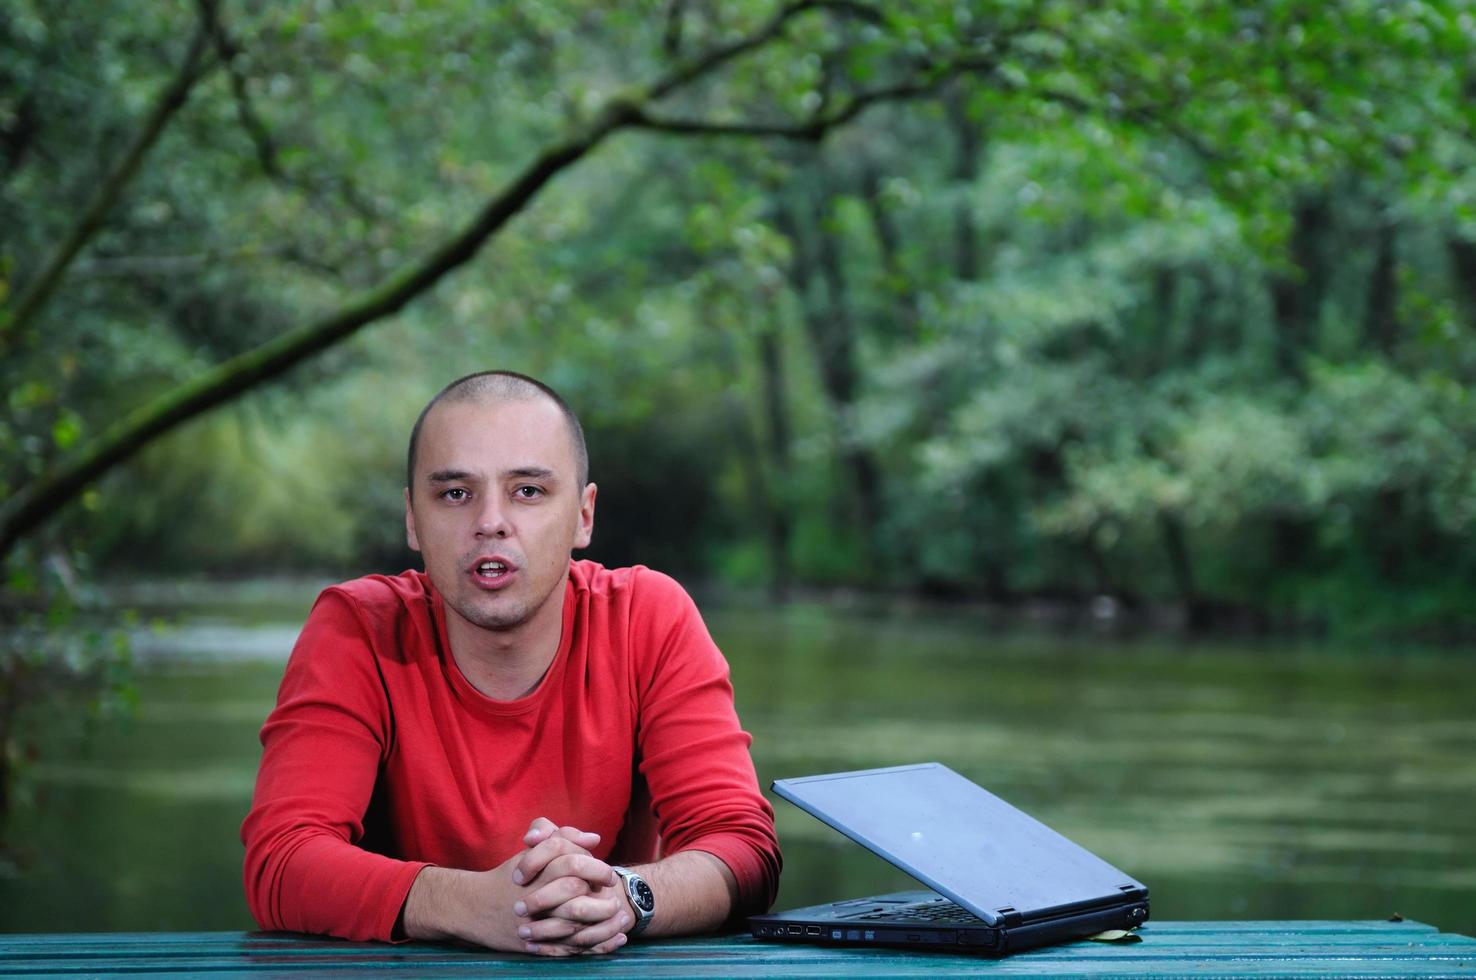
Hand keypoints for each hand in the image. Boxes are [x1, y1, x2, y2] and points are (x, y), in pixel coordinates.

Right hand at [401, 821, 620, 955]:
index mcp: (537, 869)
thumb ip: (562, 837)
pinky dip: (596, 945)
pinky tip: (614, 941)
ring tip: (620, 919)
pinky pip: (569, 946)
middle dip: (600, 894)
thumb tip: (593, 839)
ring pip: (574, 921)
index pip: (572, 862)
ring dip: (603, 922)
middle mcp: (536, 893)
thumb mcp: (531, 851)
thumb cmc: (509, 876)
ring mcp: (534, 920)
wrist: (474, 907)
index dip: (595, 868)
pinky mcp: (534, 942)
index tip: (609, 875)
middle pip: (575, 890)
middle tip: (614, 898)